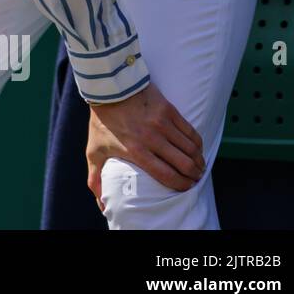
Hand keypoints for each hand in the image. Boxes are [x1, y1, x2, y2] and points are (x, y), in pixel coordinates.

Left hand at [85, 80, 205, 211]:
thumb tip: (101, 205)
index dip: (181, 185)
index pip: (167, 175)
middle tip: (195, 178)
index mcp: (136, 151)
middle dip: (194, 175)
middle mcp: (151, 138)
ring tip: (198, 166)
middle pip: (184, 164)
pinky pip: (191, 132)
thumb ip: (95, 178)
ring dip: (198, 160)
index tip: (186, 188)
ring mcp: (162, 124)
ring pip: (190, 149)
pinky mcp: (169, 110)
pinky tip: (197, 149)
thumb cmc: (102, 121)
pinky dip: (197, 143)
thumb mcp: (94, 151)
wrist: (108, 88)